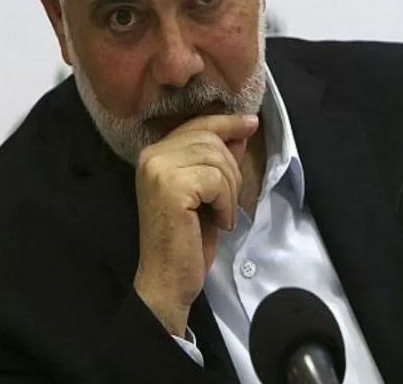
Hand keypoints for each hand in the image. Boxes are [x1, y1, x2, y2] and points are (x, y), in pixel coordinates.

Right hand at [132, 113, 259, 336]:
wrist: (167, 279)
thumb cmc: (189, 238)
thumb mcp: (208, 191)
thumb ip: (219, 159)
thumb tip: (242, 130)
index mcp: (155, 153)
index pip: (198, 124)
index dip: (227, 123)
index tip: (251, 123)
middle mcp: (151, 155)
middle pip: (211, 139)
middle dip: (231, 170)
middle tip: (226, 202)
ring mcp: (158, 169)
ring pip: (217, 158)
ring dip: (230, 190)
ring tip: (220, 214)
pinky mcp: (170, 187)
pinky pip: (216, 180)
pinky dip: (226, 203)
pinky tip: (217, 221)